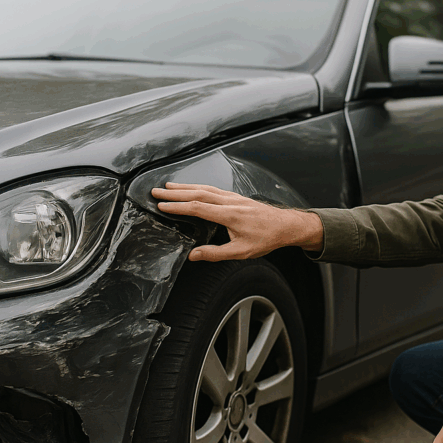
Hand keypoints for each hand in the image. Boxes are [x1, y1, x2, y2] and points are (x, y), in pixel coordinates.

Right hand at [151, 183, 323, 260]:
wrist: (287, 225)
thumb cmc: (266, 239)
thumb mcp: (241, 252)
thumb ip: (216, 254)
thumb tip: (193, 255)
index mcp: (229, 215)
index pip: (197, 207)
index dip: (177, 206)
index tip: (161, 205)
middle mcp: (230, 202)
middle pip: (197, 193)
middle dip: (175, 192)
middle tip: (155, 191)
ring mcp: (233, 197)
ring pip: (204, 188)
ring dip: (185, 186)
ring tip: (168, 187)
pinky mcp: (236, 196)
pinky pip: (213, 188)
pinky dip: (198, 186)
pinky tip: (191, 188)